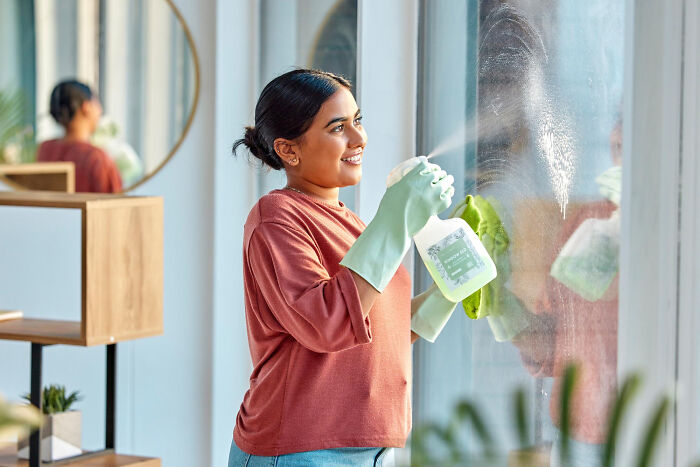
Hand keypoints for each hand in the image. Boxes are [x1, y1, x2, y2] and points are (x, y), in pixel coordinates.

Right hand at [340, 158, 454, 291]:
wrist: (394, 226)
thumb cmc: (390, 209)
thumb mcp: (394, 189)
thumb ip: (405, 181)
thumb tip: (411, 180)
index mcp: (411, 177)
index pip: (426, 164)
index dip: (430, 166)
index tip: (432, 169)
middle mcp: (423, 183)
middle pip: (438, 172)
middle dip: (440, 174)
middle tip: (442, 176)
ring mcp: (432, 195)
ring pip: (446, 182)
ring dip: (447, 182)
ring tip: (449, 182)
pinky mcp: (437, 206)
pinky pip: (448, 197)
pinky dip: (449, 195)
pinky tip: (447, 195)